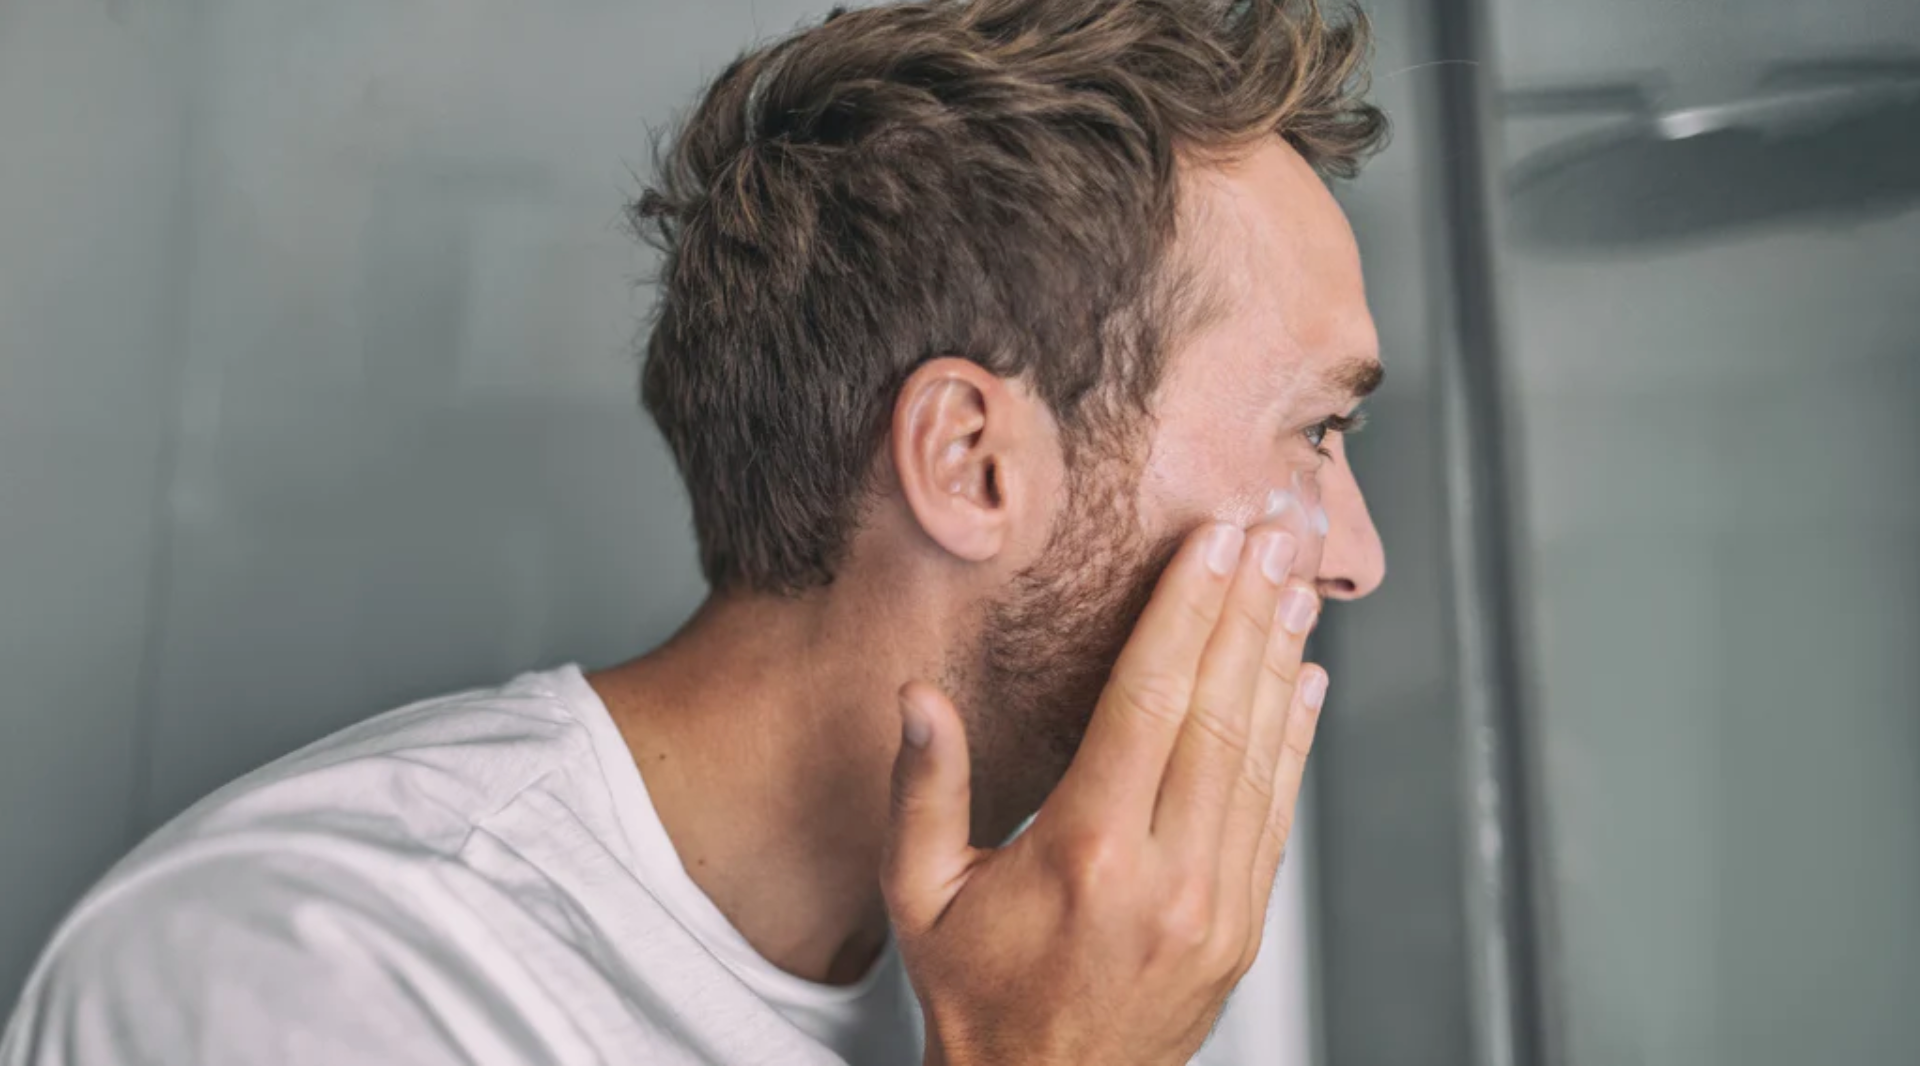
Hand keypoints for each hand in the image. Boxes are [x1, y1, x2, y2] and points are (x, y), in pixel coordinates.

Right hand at [884, 519, 1329, 1065]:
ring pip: (1260, 757)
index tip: (1214, 542)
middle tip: (1276, 532)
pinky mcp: (1242, 927)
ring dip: (1281, 661)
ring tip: (1296, 585)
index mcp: (1087, 855)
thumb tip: (918, 696)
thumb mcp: (920, 894)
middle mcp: (1166, 877)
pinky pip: (1275, 812)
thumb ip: (922, 790)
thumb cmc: (977, 995)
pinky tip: (1304, 681)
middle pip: (1219, 713)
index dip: (1186, 611)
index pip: (1149, 701)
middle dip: (1248, 610)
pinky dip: (1295, 739)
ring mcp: (1216, 906)